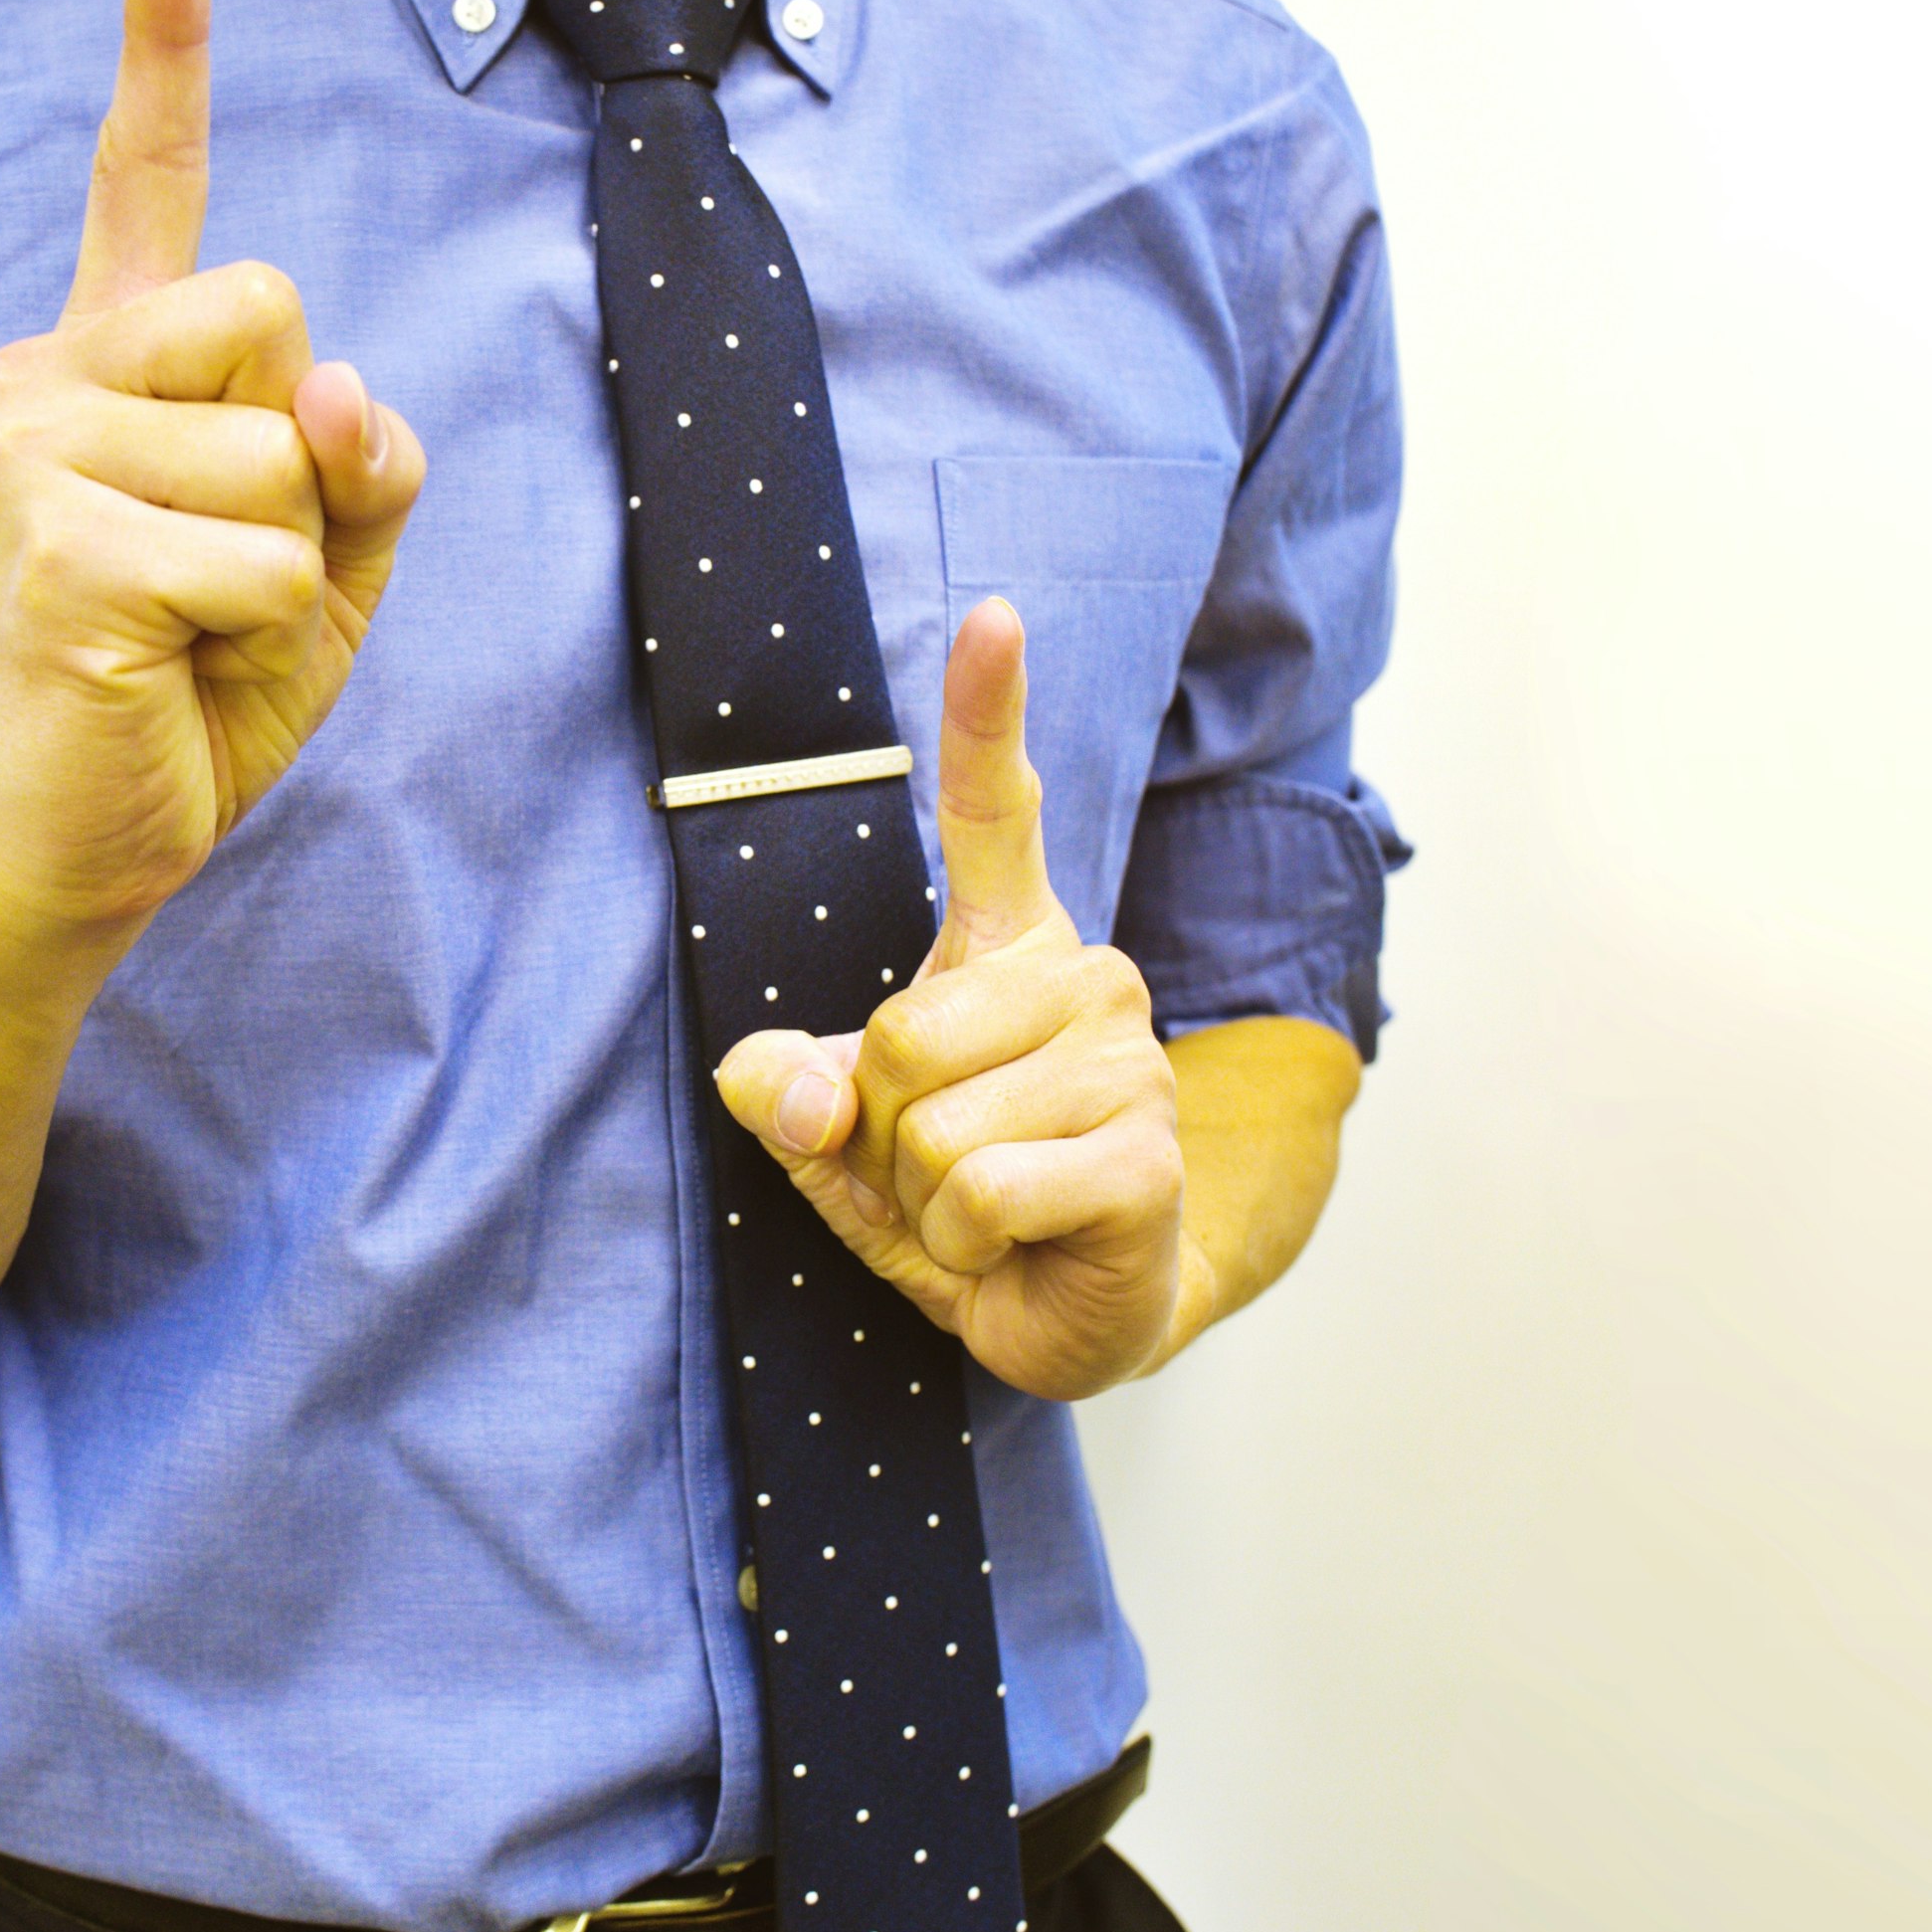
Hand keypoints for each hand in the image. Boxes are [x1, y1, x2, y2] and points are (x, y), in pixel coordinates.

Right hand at [0, 0, 424, 947]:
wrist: (80, 842)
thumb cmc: (191, 698)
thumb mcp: (323, 567)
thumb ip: (361, 461)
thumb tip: (336, 387)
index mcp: (108, 366)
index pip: (142, 189)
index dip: (162, 58)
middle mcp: (47, 376)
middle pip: (278, 314)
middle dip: (303, 457)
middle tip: (219, 570)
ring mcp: (35, 448)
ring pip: (282, 448)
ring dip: (284, 562)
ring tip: (189, 629)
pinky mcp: (57, 540)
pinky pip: (263, 553)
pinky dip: (261, 630)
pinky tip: (168, 667)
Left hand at [714, 600, 1191, 1400]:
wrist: (1064, 1317)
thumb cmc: (956, 1204)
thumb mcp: (838, 1143)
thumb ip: (787, 1092)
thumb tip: (788, 1090)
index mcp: (1007, 950)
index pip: (1000, 811)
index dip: (989, 711)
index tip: (992, 614)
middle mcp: (1084, 979)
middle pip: (897, 1035)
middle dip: (879, 1136)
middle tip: (937, 1172)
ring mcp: (1127, 1062)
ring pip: (933, 1123)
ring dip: (922, 1200)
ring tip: (979, 1210)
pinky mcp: (1144, 1156)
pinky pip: (981, 1191)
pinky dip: (962, 1245)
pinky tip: (1014, 1246)